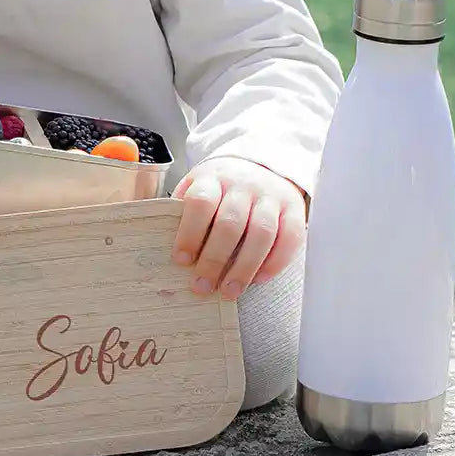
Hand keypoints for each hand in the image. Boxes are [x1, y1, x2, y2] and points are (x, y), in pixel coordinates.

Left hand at [171, 157, 306, 299]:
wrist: (263, 164)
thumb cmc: (222, 185)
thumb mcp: (198, 185)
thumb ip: (182, 209)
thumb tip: (160, 246)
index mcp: (213, 177)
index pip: (201, 202)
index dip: (190, 233)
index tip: (181, 260)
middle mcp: (243, 184)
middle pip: (230, 224)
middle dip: (214, 260)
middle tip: (202, 286)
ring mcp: (271, 196)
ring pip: (261, 233)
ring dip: (244, 268)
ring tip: (229, 291)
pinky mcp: (294, 210)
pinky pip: (289, 238)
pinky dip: (274, 263)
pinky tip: (258, 279)